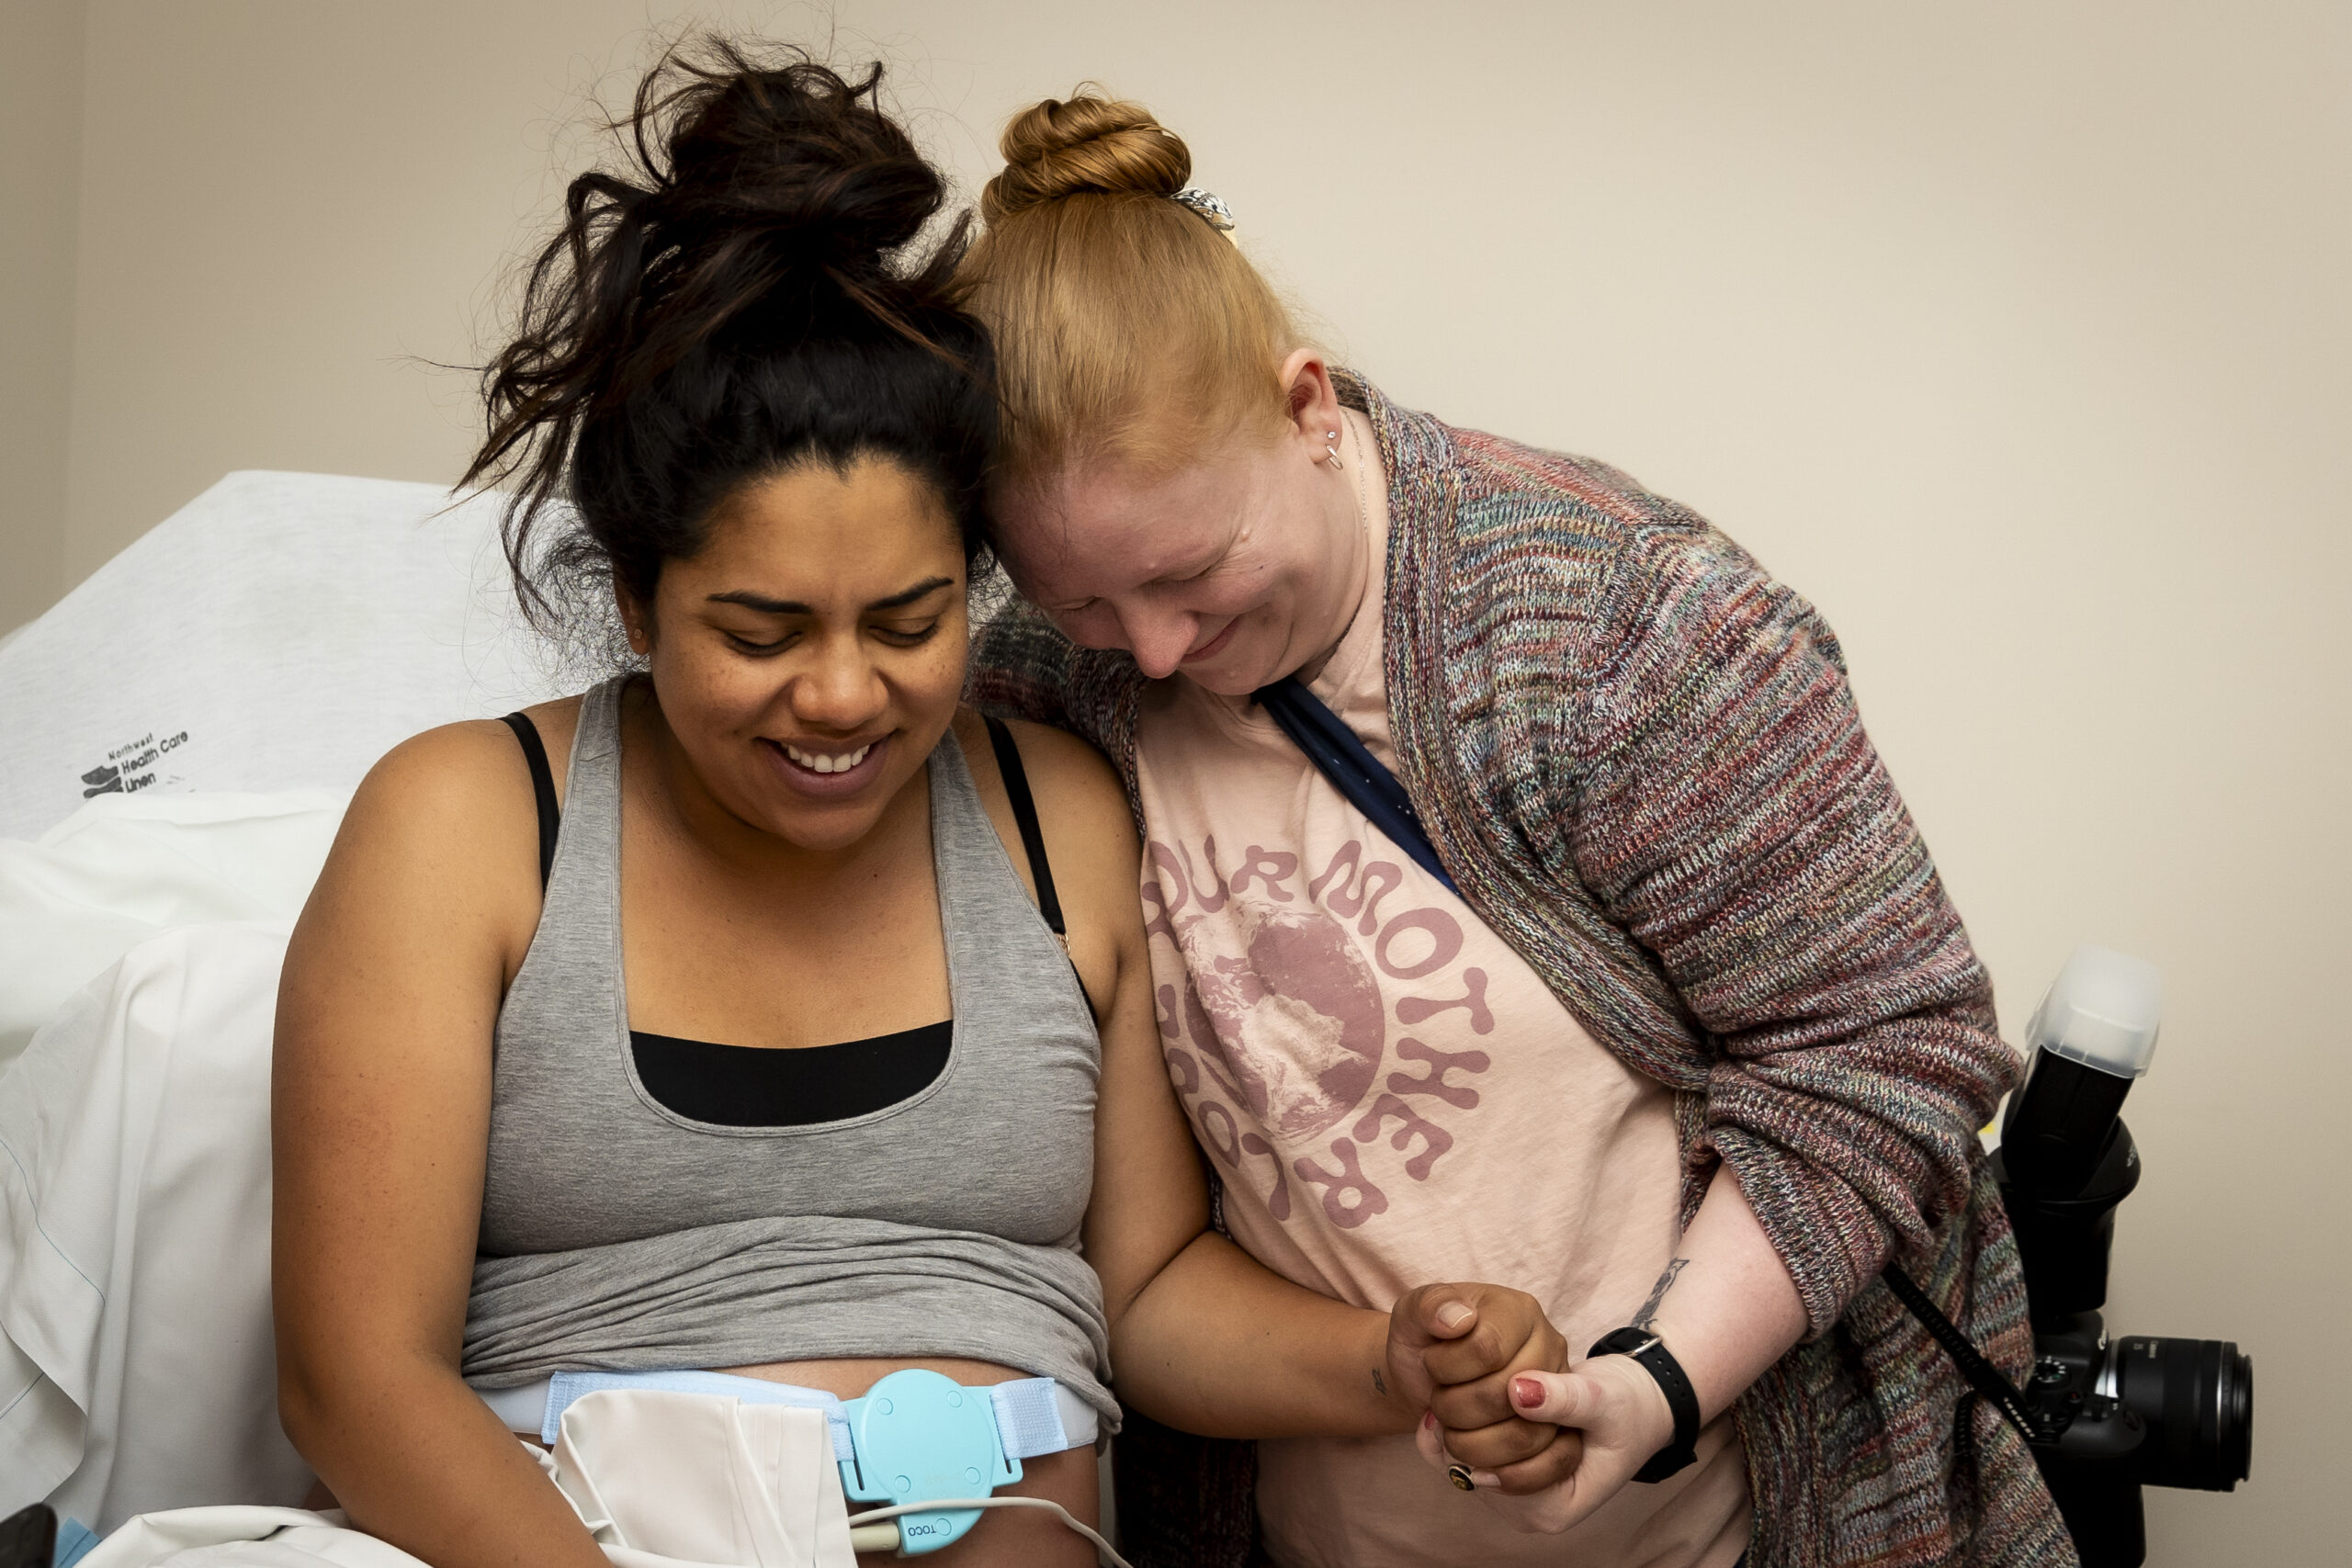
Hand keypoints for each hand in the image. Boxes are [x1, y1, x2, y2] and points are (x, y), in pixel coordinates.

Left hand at [1386, 1283, 1575, 1483]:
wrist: (1430, 1381)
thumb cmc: (1425, 1344)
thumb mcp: (1412, 1316)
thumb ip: (1429, 1306)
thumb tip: (1460, 1319)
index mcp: (1518, 1311)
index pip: (1488, 1349)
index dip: (1447, 1369)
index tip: (1431, 1364)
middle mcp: (1549, 1348)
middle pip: (1508, 1397)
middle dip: (1456, 1409)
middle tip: (1438, 1402)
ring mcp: (1560, 1393)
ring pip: (1526, 1436)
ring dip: (1473, 1445)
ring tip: (1451, 1431)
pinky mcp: (1560, 1432)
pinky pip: (1548, 1465)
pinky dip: (1501, 1473)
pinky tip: (1474, 1467)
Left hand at [1413, 1353, 1677, 1532]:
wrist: (1634, 1402)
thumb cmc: (1626, 1407)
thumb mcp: (1601, 1398)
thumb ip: (1564, 1398)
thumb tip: (1520, 1391)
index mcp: (1554, 1509)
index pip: (1493, 1478)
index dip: (1474, 1434)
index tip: (1458, 1389)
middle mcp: (1530, 1510)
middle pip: (1472, 1476)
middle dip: (1455, 1430)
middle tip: (1438, 1385)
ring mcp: (1517, 1493)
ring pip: (1463, 1464)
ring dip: (1452, 1425)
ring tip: (1441, 1384)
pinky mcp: (1507, 1470)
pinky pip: (1466, 1454)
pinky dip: (1454, 1425)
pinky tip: (1445, 1393)